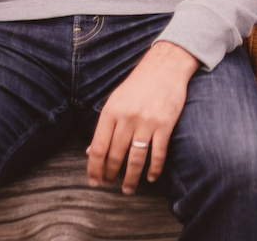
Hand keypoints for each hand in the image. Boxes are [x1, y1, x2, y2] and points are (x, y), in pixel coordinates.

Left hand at [86, 41, 198, 194]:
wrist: (165, 66)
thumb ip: (104, 126)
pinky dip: (154, 169)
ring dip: (131, 178)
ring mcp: (147, 122)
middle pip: (115, 155)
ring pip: (135, 159)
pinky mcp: (165, 124)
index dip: (94, 168)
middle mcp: (127, 118)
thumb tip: (91, 151)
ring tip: (128, 189)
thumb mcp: (115, 101)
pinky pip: (158, 153)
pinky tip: (151, 177)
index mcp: (111, 111)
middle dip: (110, 175)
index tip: (94, 181)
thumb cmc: (138, 85)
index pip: (98, 147)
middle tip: (109, 185)